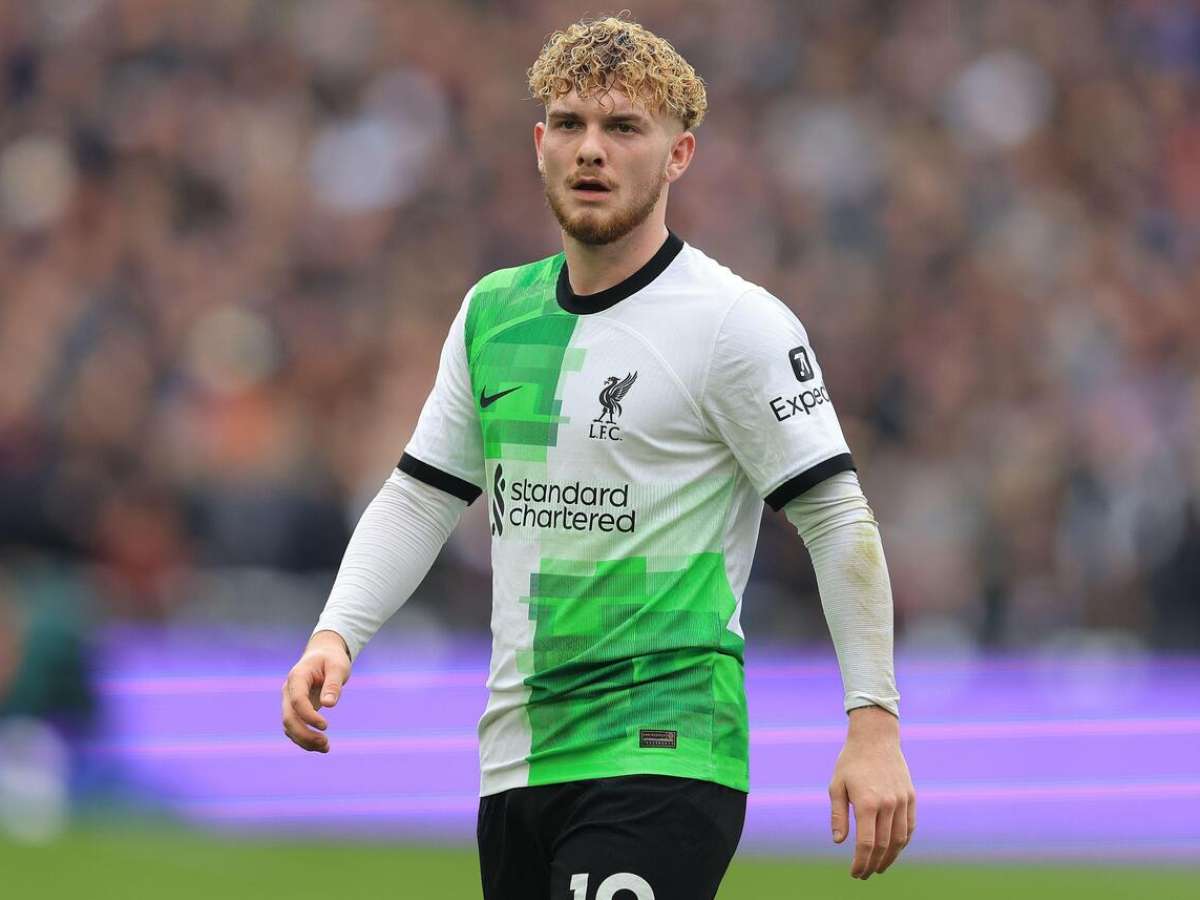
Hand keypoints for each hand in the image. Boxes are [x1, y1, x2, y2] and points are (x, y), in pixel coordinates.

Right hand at [281, 630, 351, 752]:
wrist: (323, 655)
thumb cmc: (332, 659)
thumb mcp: (338, 667)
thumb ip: (333, 684)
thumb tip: (329, 705)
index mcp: (297, 677)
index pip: (297, 700)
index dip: (308, 716)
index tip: (325, 726)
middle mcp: (289, 690)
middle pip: (288, 717)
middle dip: (304, 734)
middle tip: (325, 743)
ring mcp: (289, 701)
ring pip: (289, 726)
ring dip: (304, 740)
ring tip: (326, 748)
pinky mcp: (295, 710)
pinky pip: (295, 728)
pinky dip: (305, 739)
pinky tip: (322, 746)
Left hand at [828, 705, 914, 878]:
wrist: (875, 737)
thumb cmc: (851, 761)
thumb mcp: (836, 785)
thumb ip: (838, 815)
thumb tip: (839, 842)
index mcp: (867, 802)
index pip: (866, 843)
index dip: (861, 862)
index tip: (855, 873)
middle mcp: (888, 804)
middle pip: (883, 845)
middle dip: (873, 864)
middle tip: (865, 874)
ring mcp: (902, 801)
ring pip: (900, 839)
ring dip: (890, 858)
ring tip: (879, 867)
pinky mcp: (911, 797)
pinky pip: (910, 826)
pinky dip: (903, 842)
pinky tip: (893, 849)